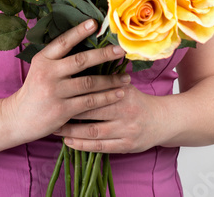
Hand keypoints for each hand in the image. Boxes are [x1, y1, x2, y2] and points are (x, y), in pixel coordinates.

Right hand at [1, 20, 129, 142]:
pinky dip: (106, 97)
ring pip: (89, 83)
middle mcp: (48, 73)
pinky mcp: (62, 110)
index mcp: (42, 59)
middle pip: (80, 60)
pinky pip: (90, 102)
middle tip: (121, 50)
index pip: (63, 42)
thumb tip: (87, 42)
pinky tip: (119, 93)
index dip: (78, 32)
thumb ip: (58, 58)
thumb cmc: (35, 90)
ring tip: (127, 77)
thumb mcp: (41, 68)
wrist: (18, 118)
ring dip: (111, 80)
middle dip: (103, 54)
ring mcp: (55, 92)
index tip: (94, 23)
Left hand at [53, 81, 168, 153]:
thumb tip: (81, 66)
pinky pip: (100, 147)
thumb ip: (107, 81)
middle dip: (68, 113)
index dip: (74, 93)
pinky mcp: (127, 146)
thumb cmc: (138, 101)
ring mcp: (126, 130)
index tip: (57, 93)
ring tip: (56, 130)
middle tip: (50, 112)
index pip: (95, 92)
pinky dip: (83, 146)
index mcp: (124, 93)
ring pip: (93, 132)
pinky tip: (69, 143)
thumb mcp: (126, 86)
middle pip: (91, 111)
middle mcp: (125, 111)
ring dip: (72, 132)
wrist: (162, 120)